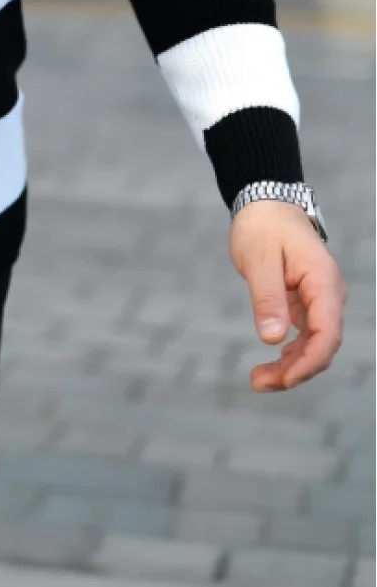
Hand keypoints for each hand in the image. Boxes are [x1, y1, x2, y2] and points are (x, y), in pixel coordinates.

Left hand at [230, 201, 345, 392]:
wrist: (265, 205)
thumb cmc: (262, 227)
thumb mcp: (259, 259)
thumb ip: (267, 297)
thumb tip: (272, 339)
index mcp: (323, 281)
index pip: (328, 332)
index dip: (309, 362)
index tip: (284, 379)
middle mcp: (329, 293)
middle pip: (323, 344)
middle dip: (296, 370)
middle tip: (258, 382)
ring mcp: (321, 299)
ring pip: (315, 344)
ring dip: (292, 366)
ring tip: (259, 379)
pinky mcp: (309, 302)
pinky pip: (307, 335)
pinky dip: (291, 353)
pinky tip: (272, 364)